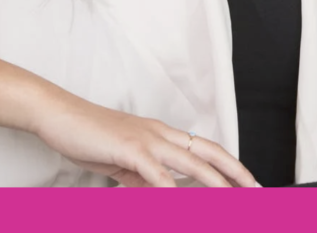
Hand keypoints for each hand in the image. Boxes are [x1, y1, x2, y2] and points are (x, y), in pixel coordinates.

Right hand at [36, 95, 256, 186]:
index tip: (246, 185)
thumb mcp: (123, 162)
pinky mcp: (129, 148)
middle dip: (236, 173)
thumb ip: (144, 179)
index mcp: (160, 135)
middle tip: (257, 192)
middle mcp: (159, 133)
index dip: (229, 166)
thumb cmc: (88, 135)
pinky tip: (179, 202)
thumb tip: (164, 196)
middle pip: (208, 151)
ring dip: (215, 183)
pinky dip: (171, 190)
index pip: (204, 149)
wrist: (60, 114)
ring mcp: (146, 139)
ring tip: (232, 201)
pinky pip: (156, 172)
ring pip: (191, 161)